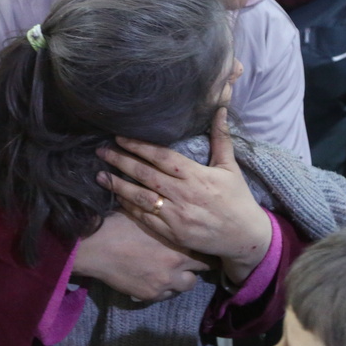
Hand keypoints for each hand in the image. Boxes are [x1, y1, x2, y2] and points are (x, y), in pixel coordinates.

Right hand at [73, 211, 211, 301]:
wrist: (96, 247)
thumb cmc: (119, 225)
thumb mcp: (147, 216)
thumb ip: (166, 219)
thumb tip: (175, 212)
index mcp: (179, 240)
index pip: (205, 247)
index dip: (205, 245)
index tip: (204, 244)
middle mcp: (178, 263)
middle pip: (204, 267)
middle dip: (200, 263)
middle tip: (194, 259)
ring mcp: (166, 281)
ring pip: (188, 284)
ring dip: (184, 277)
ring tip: (174, 270)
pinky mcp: (152, 294)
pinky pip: (168, 295)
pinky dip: (166, 288)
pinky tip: (157, 279)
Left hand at [97, 108, 271, 283]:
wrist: (244, 237)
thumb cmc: (237, 199)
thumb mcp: (230, 167)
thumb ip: (221, 138)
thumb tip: (220, 109)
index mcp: (197, 175)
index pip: (162, 157)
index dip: (139, 146)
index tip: (121, 137)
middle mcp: (184, 194)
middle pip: (145, 175)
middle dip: (121, 161)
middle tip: (101, 151)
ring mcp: (176, 216)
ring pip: (140, 198)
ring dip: (118, 185)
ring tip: (100, 175)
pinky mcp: (172, 233)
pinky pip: (145, 218)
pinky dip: (129, 207)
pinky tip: (116, 198)